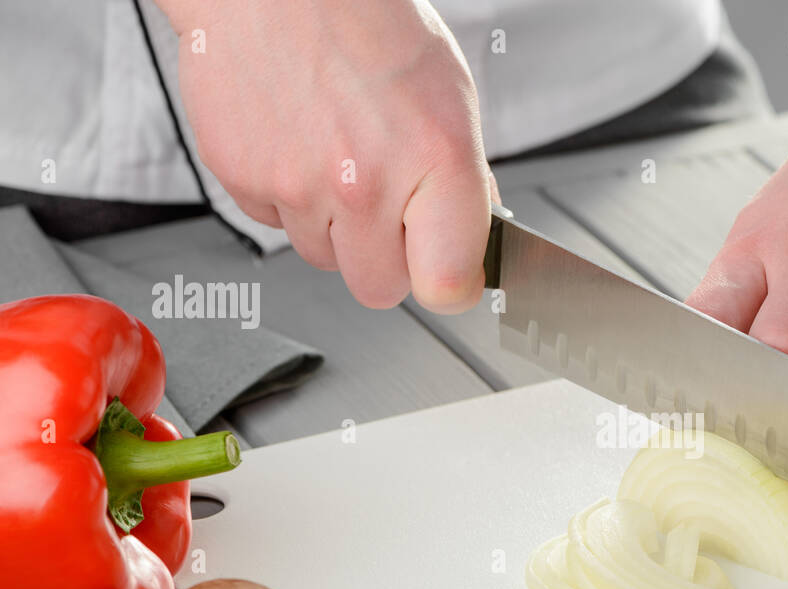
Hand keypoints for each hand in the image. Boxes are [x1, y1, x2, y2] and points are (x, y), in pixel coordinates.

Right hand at [159, 0, 492, 312]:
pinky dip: (284, 194)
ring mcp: (297, 186)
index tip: (447, 272)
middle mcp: (365, 184)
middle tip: (386, 208)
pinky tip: (295, 140)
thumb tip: (472, 237)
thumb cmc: (365, 20)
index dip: (449, 283)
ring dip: (331, 225)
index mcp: (434, 163)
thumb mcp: (449, 94)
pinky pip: (272, 221)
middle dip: (386, 259)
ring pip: (322, 257)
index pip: (447, 285)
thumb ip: (463, 179)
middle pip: (378, 288)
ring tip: (335, 154)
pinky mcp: (242, 178)